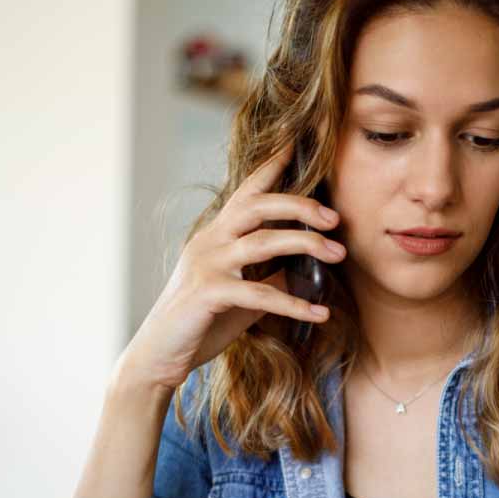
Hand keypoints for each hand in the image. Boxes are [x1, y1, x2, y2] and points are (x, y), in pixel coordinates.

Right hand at [117, 142, 346, 391]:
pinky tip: (320, 313)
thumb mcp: (242, 291)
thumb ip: (269, 273)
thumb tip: (307, 264)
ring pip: (263, 242)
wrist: (159, 355)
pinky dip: (294, 302)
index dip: (272, 165)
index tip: (299, 142)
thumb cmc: (202, 321)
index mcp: (217, 234)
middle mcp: (210, 241)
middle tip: (336, 218)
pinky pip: (259, 293)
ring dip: (306, 245)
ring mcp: (206, 265)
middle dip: (300, 206)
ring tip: (340, 254)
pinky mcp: (207, 294)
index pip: (247, 191)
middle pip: (258, 206)